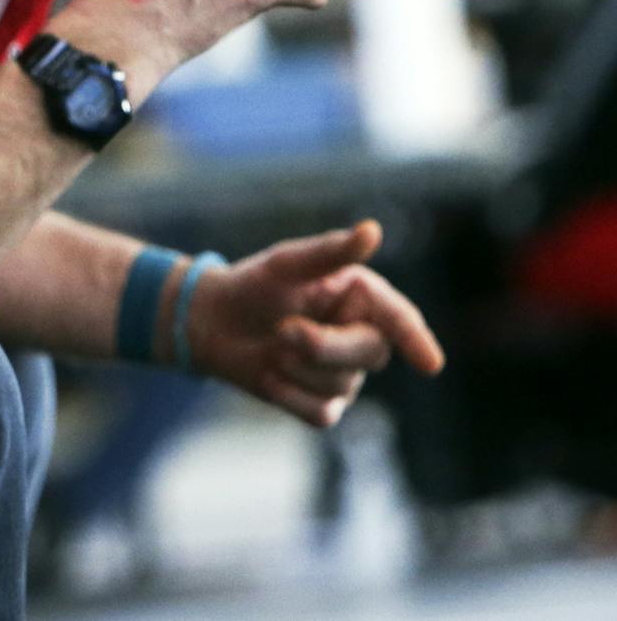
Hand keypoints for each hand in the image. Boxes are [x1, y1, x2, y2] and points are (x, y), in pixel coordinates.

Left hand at [187, 219, 444, 427]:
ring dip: (295, 367)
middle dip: (322, 345)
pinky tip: (267, 374)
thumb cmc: (254, 285)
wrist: (212, 322)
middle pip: (369, 355)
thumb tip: (372, 230)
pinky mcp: (322, 406)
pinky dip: (286, 394)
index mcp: (363, 300)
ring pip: (339, 386)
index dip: (416, 341)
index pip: (400, 321)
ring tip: (270, 344)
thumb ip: (330, 252)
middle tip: (283, 330)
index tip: (430, 364)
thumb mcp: (286, 264)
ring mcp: (346, 376)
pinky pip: (318, 413)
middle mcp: (363, 338)